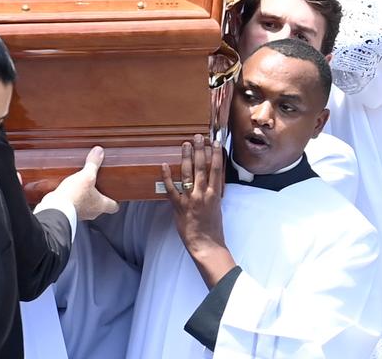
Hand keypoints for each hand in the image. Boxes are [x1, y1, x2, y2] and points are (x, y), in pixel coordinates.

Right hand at [47, 145, 117, 220]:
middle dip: (99, 196)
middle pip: (100, 206)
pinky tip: (69, 190)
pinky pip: (74, 205)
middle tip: (98, 185)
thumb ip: (93, 164)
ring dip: (85, 197)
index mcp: (101, 205)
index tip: (115, 194)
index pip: (114, 207)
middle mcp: (92, 212)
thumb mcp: (87, 175)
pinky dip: (73, 198)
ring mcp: (80, 213)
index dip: (115, 200)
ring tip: (82, 185)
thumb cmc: (73, 196)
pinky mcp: (69, 212)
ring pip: (86, 206)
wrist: (55, 207)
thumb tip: (99, 152)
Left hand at [162, 135, 234, 288]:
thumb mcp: (217, 206)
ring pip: (188, 173)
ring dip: (186, 157)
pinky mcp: (178, 206)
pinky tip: (164, 164)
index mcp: (215, 194)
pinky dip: (167, 176)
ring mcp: (190, 199)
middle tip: (198, 137)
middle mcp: (203, 193)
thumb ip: (213, 192)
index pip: (216, 170)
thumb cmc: (213, 227)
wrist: (206, 244)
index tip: (215, 142)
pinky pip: (171, 188)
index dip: (215, 155)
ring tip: (185, 144)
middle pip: (201, 167)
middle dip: (200, 150)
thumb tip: (212, 179)